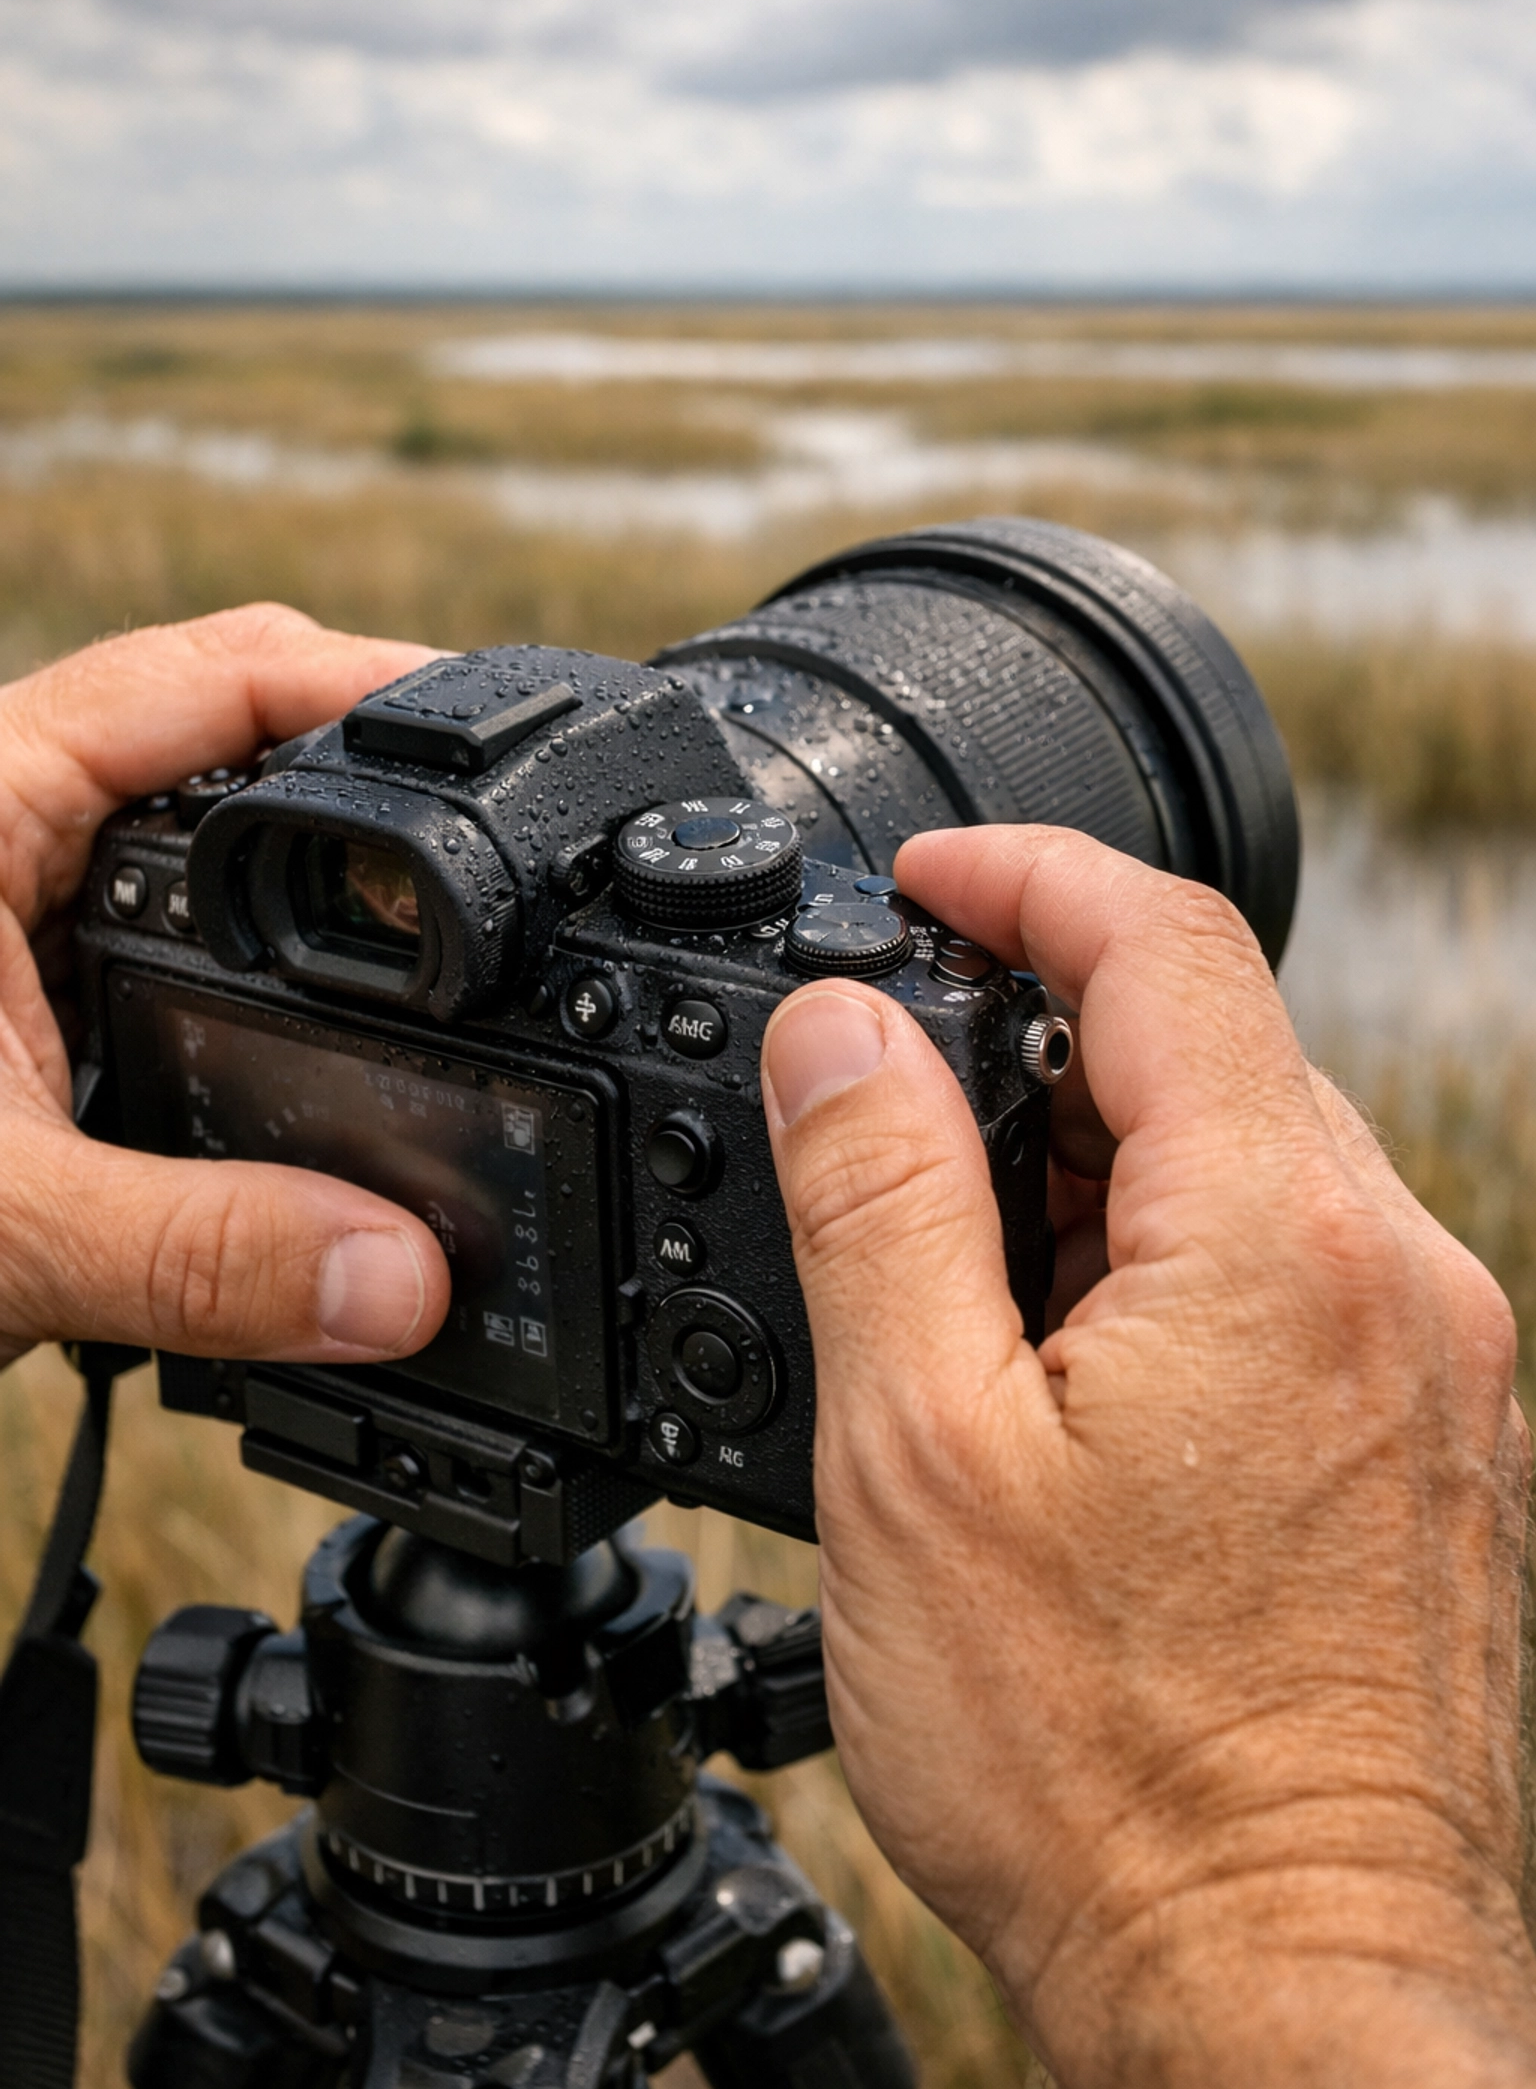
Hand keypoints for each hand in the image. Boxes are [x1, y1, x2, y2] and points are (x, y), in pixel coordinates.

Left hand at [0, 606, 451, 1372]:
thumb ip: (200, 1253)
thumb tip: (400, 1278)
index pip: (217, 674)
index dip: (377, 690)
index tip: (507, 734)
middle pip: (228, 729)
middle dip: (371, 771)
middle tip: (506, 833)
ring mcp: (8, 893)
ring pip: (198, 829)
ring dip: (311, 864)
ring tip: (445, 910)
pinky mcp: (17, 978)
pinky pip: (170, 920)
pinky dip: (260, 950)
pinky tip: (324, 1011)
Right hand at [760, 826, 1535, 2087]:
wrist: (1281, 1990)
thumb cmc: (1110, 1768)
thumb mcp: (918, 1450)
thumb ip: (878, 1197)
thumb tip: (843, 1028)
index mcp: (1281, 1240)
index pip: (1163, 941)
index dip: (1022, 877)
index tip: (923, 877)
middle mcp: (1398, 1276)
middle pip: (1208, 1047)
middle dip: (1037, 1047)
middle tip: (893, 1139)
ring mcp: (1433, 1363)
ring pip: (1245, 1162)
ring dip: (1092, 1171)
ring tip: (965, 1315)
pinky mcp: (1429, 1444)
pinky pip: (1291, 1271)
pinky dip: (1164, 1266)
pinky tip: (1068, 1389)